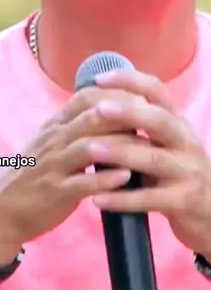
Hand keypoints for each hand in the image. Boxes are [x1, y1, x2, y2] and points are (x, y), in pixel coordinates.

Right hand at [0, 86, 146, 256]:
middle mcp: (53, 140)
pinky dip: (105, 179)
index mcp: (54, 126)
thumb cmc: (33, 176)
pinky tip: (126, 177)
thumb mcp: (51, 145)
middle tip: (151, 115)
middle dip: (123, 114)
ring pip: (87, 147)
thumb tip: (111, 114)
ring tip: (145, 145)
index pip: (84, 98)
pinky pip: (82, 183)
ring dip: (119, 145)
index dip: (113, 93)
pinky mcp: (55, 192)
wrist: (2, 211)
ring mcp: (53, 166)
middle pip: (90, 117)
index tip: (140, 95)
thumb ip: (75, 128)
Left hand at [86, 70, 210, 257]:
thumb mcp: (164, 142)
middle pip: (159, 120)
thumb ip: (139, 124)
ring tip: (90, 149)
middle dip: (128, 112)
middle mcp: (185, 142)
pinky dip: (123, 199)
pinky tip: (98, 199)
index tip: (99, 79)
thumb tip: (94, 102)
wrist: (210, 210)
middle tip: (98, 109)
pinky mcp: (184, 200)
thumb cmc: (176, 171)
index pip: (157, 91)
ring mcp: (188, 171)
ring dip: (120, 153)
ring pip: (153, 158)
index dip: (130, 81)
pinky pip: (150, 199)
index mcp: (176, 122)